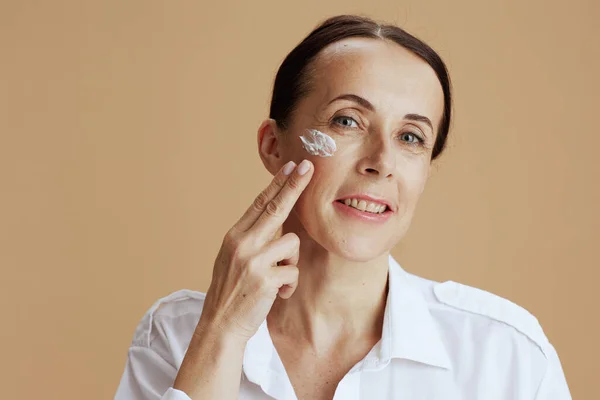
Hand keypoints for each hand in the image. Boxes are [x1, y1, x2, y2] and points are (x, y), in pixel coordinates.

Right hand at [197, 159, 313, 342]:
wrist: (221, 324)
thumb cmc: (231, 291)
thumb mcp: (234, 258)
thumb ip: (251, 239)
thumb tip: (275, 218)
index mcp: (234, 236)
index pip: (259, 204)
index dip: (277, 184)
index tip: (290, 166)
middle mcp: (242, 244)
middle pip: (275, 208)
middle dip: (294, 186)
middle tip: (308, 166)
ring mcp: (253, 260)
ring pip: (292, 244)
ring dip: (290, 263)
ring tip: (277, 279)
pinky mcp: (266, 279)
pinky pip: (293, 271)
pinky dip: (289, 285)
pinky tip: (277, 294)